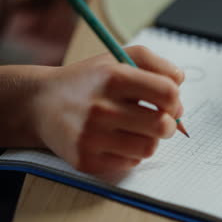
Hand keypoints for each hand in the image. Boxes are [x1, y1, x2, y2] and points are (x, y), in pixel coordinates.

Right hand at [31, 46, 184, 174]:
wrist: (42, 103)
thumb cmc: (88, 81)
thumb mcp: (117, 58)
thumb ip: (153, 63)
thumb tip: (180, 82)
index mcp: (113, 77)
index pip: (168, 93)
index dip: (175, 100)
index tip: (169, 103)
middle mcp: (101, 108)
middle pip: (162, 126)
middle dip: (169, 124)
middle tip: (160, 120)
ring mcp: (92, 137)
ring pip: (148, 148)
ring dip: (150, 139)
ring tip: (138, 130)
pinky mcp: (86, 160)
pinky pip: (130, 163)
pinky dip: (132, 153)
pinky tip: (119, 141)